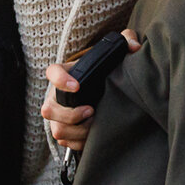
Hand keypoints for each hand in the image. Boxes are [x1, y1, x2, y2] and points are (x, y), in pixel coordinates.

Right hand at [40, 28, 139, 149]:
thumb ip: (125, 43)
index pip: (53, 72)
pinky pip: (64, 141)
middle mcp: (55, 95)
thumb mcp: (113, 55)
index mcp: (65, 73)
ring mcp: (57, 114)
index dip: (60, 80)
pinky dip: (79, 141)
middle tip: (92, 110)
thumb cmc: (102, 70)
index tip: (76, 85)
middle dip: (70, 114)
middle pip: (49, 109)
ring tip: (95, 123)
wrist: (97, 87)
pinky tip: (93, 134)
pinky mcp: (62, 128)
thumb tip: (135, 47)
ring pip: (57, 129)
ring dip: (77, 130)